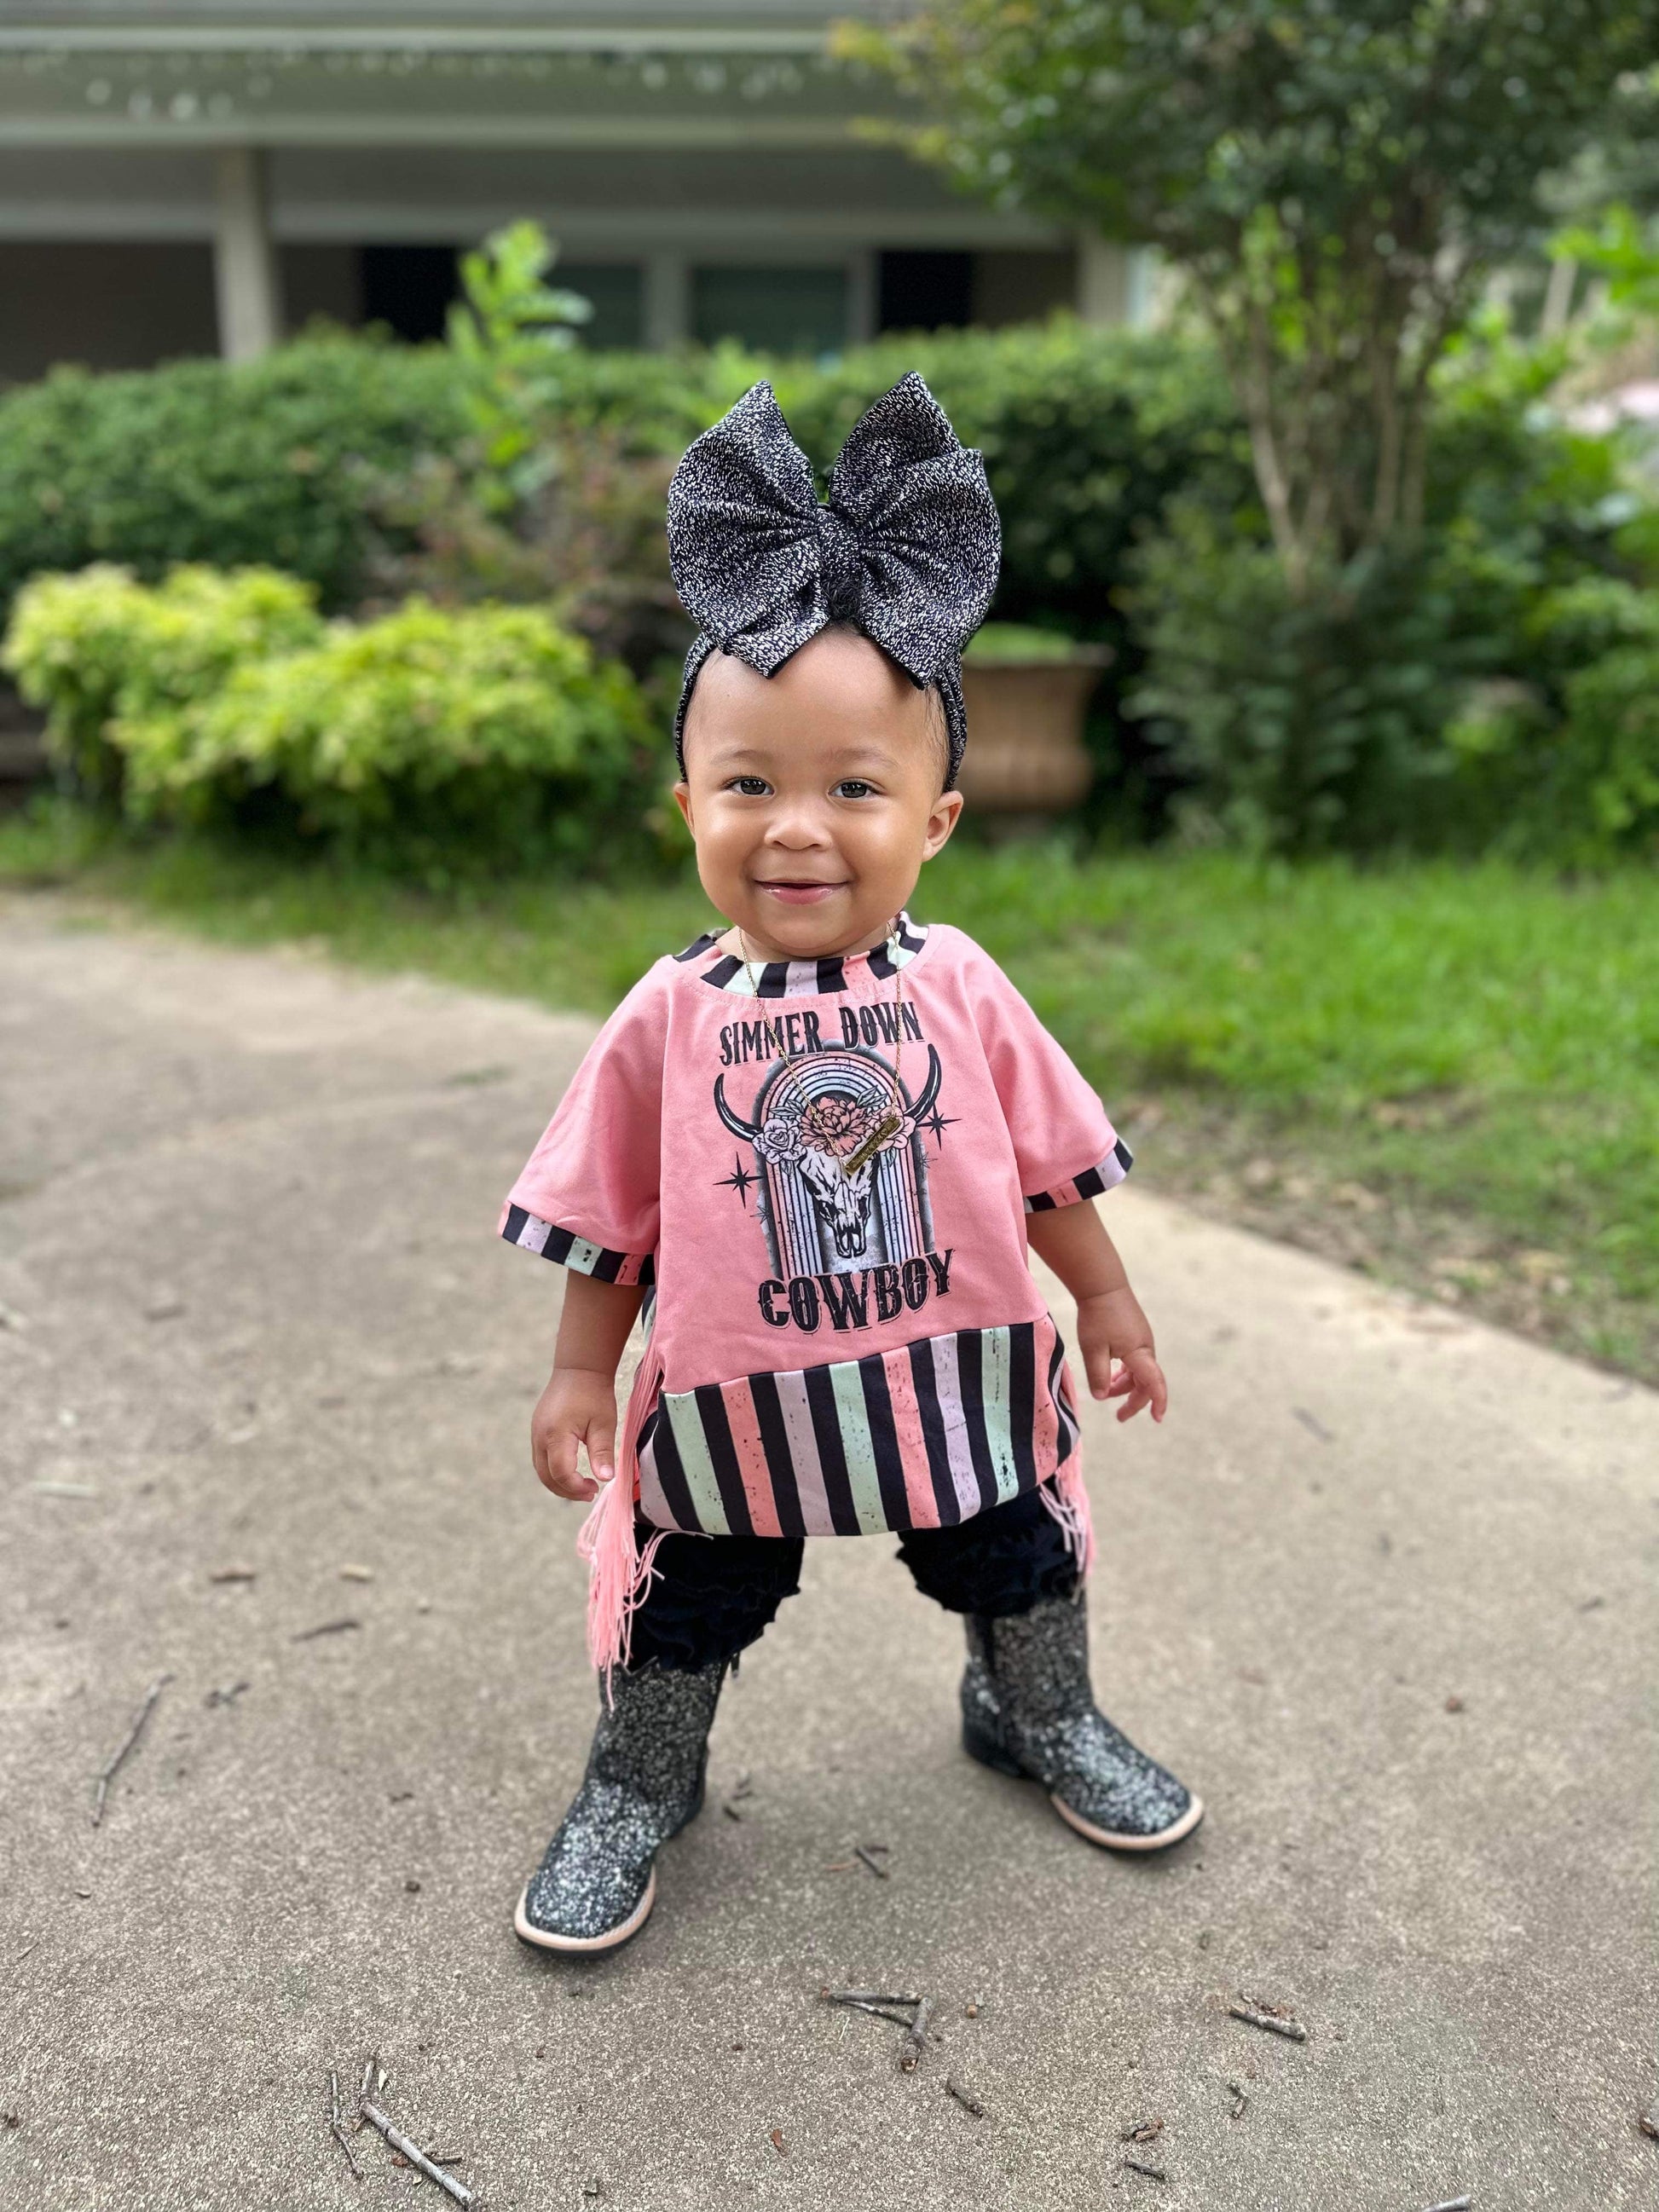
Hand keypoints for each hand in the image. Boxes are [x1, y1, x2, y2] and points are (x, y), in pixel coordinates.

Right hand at [530, 1365, 619, 1501]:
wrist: (578, 1368)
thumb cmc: (594, 1393)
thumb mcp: (604, 1423)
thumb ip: (602, 1452)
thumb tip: (606, 1479)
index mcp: (556, 1434)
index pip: (561, 1473)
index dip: (577, 1487)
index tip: (596, 1488)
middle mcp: (540, 1436)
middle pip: (546, 1477)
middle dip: (567, 1491)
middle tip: (590, 1493)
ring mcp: (535, 1433)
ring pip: (541, 1470)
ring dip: (560, 1483)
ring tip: (583, 1486)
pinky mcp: (537, 1431)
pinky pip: (541, 1459)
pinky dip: (554, 1471)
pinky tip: (573, 1471)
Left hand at [1074, 1287, 1168, 1424]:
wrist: (1102, 1285)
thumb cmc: (1097, 1316)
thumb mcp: (1093, 1349)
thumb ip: (1098, 1375)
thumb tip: (1101, 1396)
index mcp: (1140, 1354)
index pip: (1154, 1384)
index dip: (1158, 1403)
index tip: (1157, 1419)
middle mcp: (1146, 1349)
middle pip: (1145, 1383)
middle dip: (1133, 1401)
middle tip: (1119, 1417)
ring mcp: (1141, 1341)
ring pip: (1138, 1372)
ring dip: (1124, 1386)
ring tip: (1105, 1393)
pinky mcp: (1134, 1334)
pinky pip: (1134, 1361)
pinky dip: (1123, 1373)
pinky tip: (1110, 1376)